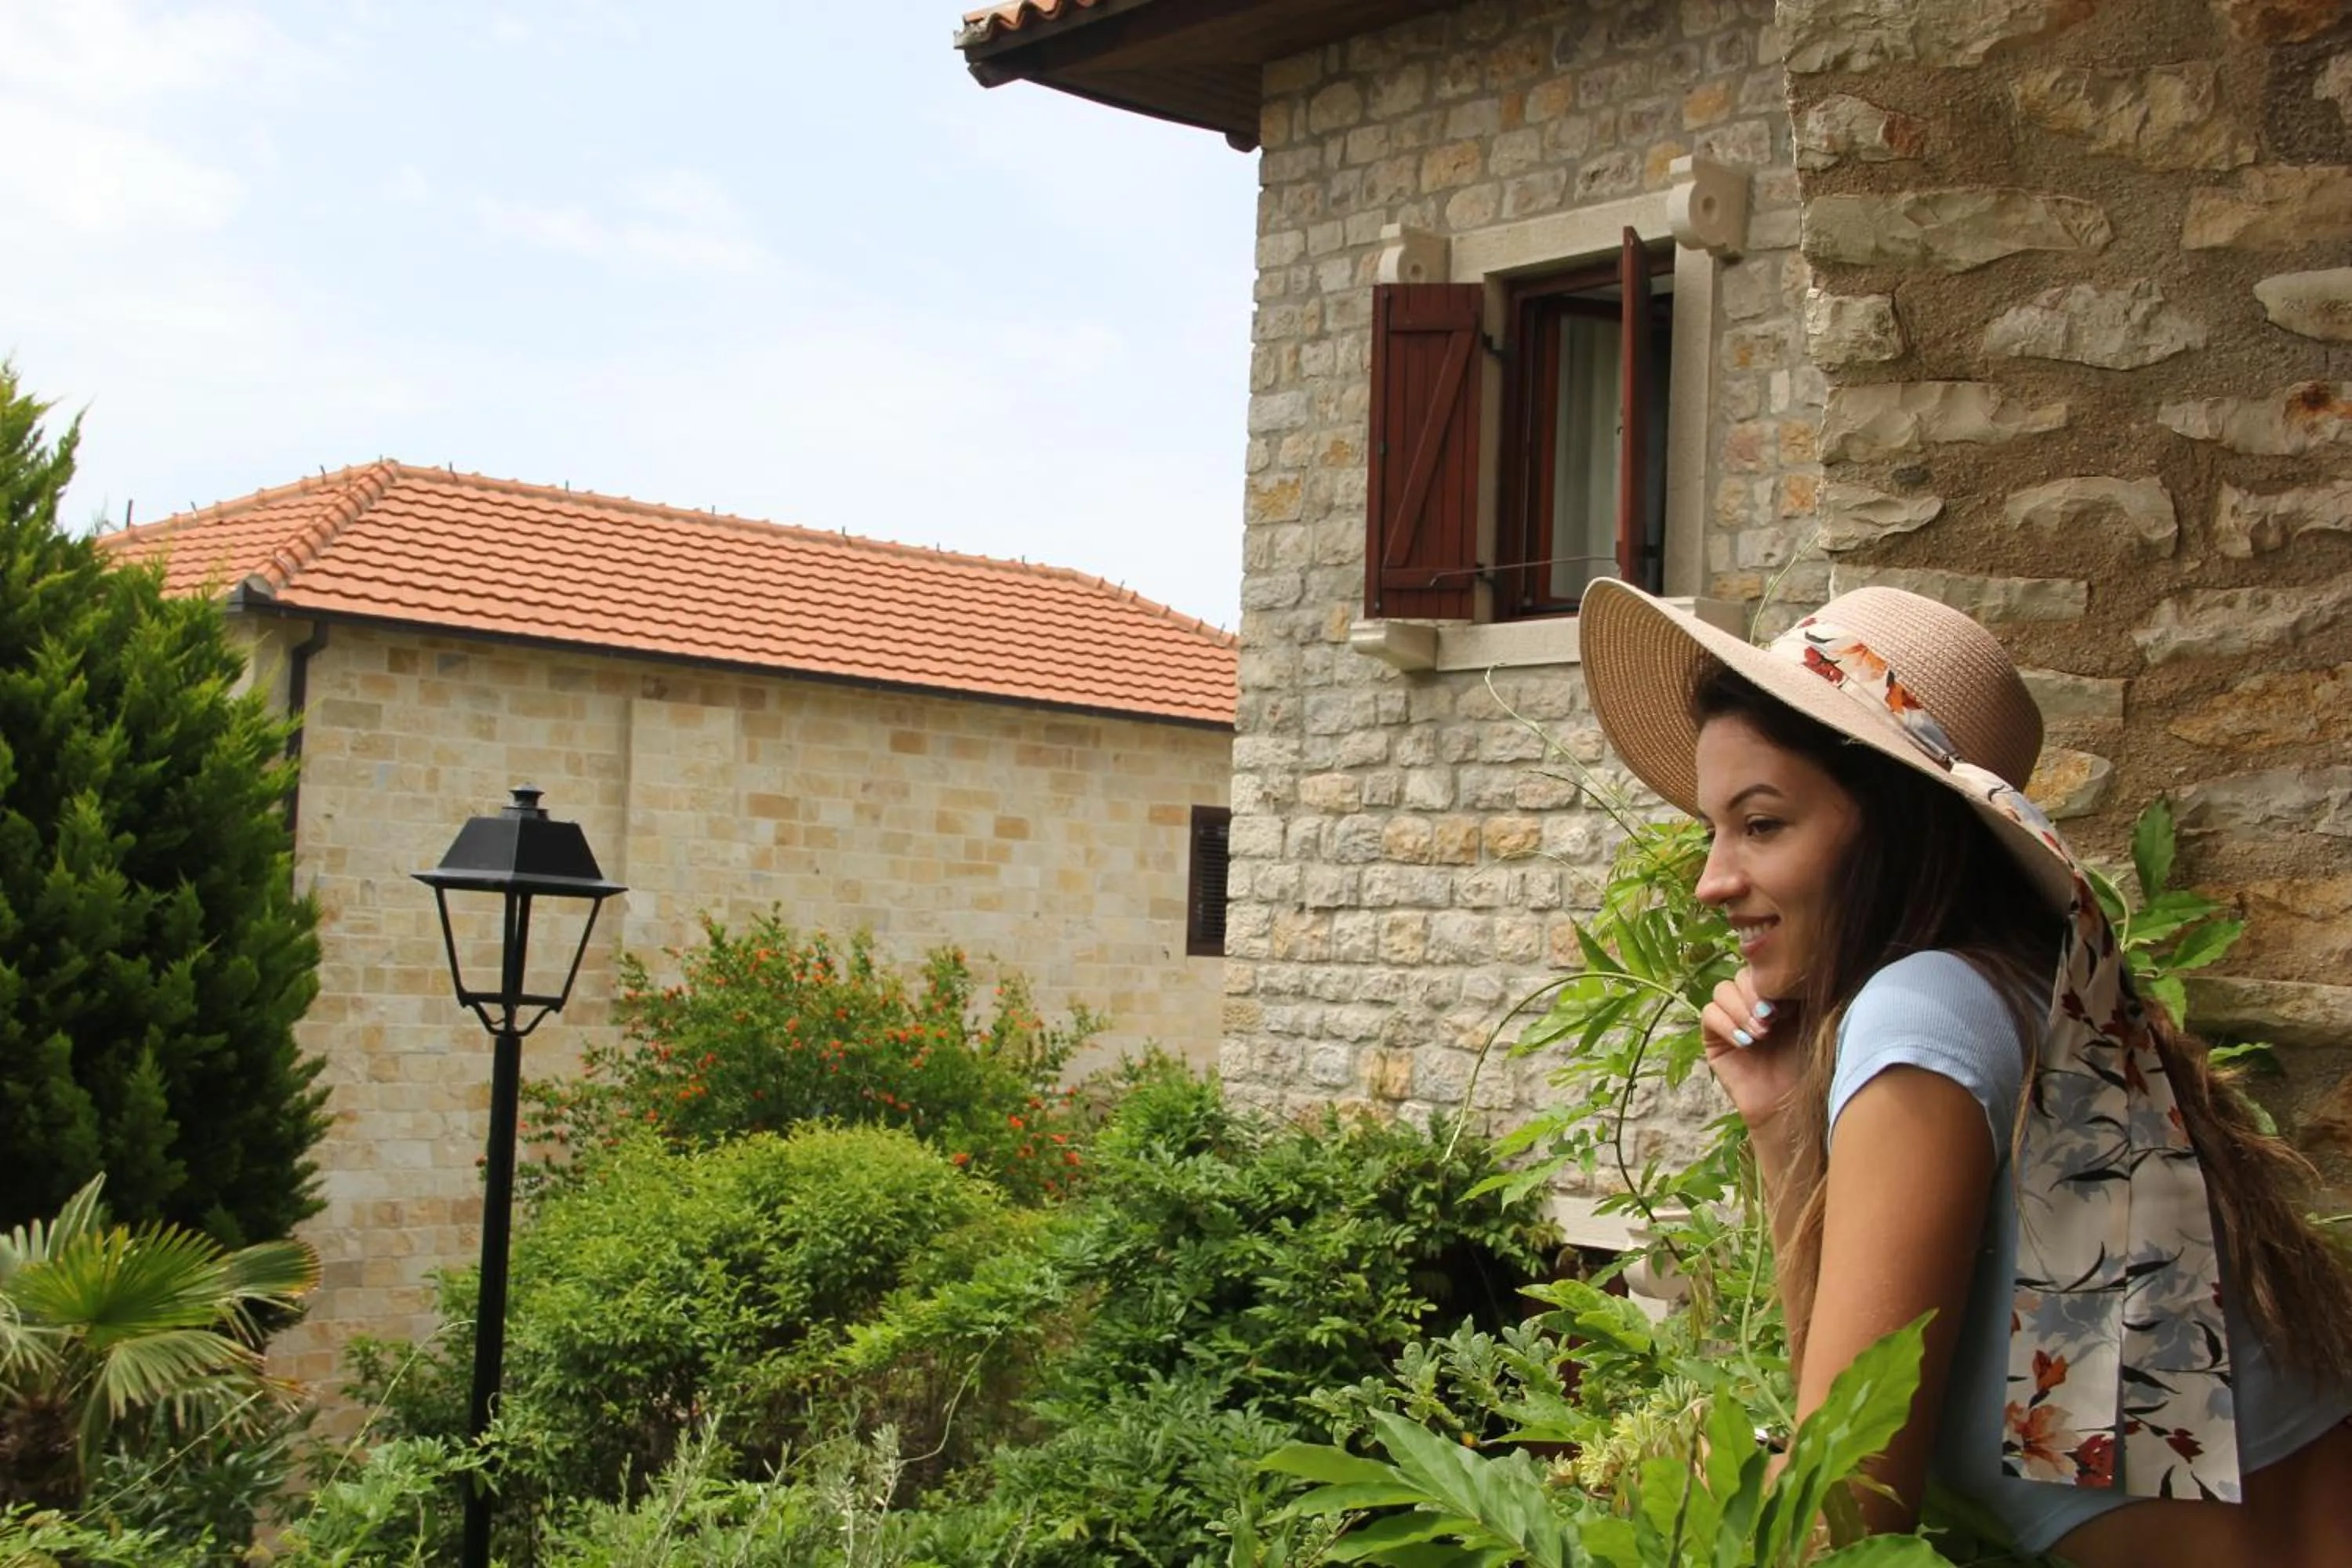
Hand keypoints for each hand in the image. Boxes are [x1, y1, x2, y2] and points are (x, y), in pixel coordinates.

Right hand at [1700, 968, 1803, 1129]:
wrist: (1791, 1109)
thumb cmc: (1810, 1068)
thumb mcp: (1815, 1022)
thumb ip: (1803, 993)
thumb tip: (1797, 964)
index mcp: (1781, 993)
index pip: (1766, 967)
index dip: (1773, 979)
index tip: (1791, 1003)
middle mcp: (1754, 1002)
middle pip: (1743, 973)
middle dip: (1756, 993)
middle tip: (1773, 1018)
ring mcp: (1732, 1018)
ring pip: (1722, 990)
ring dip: (1741, 1009)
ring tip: (1762, 1034)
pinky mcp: (1714, 1037)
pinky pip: (1709, 1014)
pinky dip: (1726, 1024)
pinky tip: (1746, 1042)